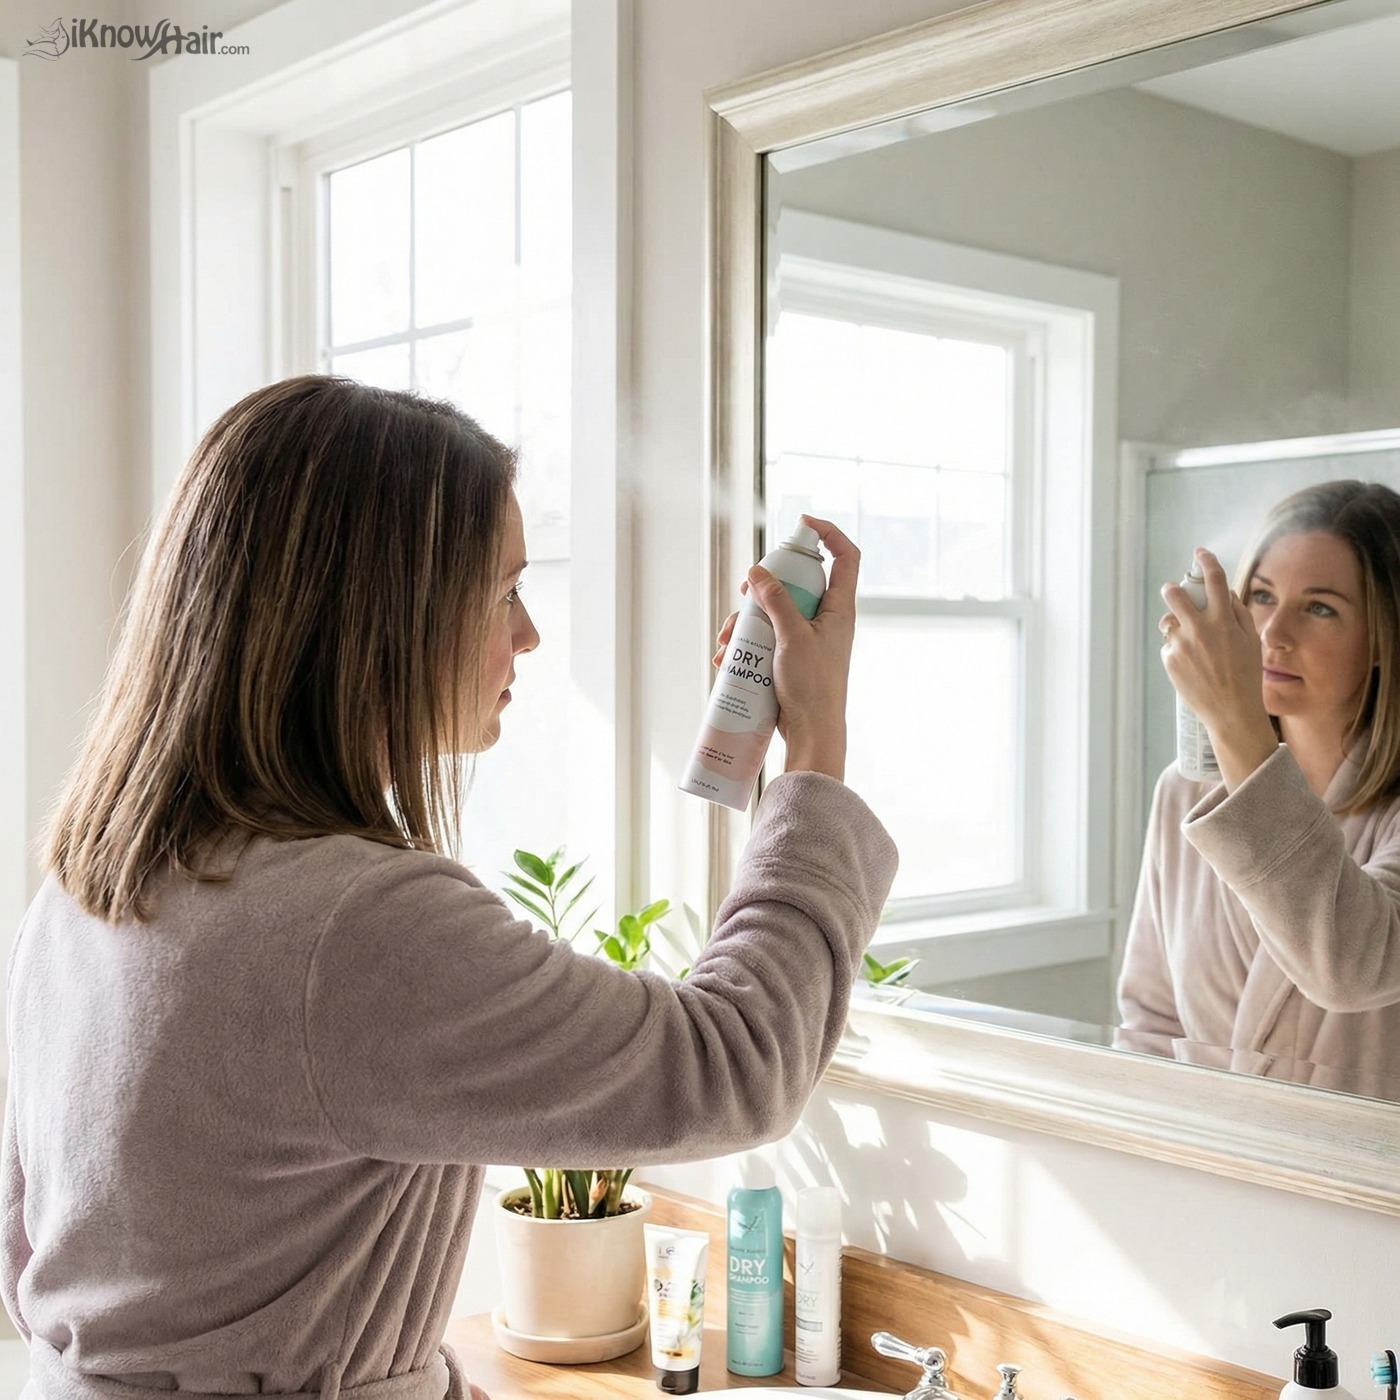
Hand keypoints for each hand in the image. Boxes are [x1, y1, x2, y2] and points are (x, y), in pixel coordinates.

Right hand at [713, 515, 857, 781]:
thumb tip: (757, 572)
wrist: (812, 733)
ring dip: (747, 620)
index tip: (801, 524)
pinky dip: (747, 643)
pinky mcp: (792, 659)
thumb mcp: (792, 636)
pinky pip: (768, 639)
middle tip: (744, 590)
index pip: (845, 557)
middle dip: (766, 585)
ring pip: (777, 613)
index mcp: (840, 609)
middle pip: (799, 583)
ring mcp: (809, 640)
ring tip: (727, 639)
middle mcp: (828, 620)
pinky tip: (726, 658)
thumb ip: (776, 600)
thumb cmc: (812, 686)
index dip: (829, 533)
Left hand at [1159, 546, 1276, 787]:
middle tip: (1173, 591)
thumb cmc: (1246, 675)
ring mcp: (1182, 644)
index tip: (1200, 553)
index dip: (1206, 562)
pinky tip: (1193, 665)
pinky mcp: (1170, 660)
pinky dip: (1178, 649)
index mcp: (1223, 620)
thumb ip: (1238, 613)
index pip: (1214, 580)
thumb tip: (1224, 593)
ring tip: (1187, 636)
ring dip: (1174, 622)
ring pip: (1168, 621)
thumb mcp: (1251, 641)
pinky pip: (1170, 645)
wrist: (1231, 710)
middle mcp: (1200, 628)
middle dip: (1172, 590)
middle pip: (1175, 595)